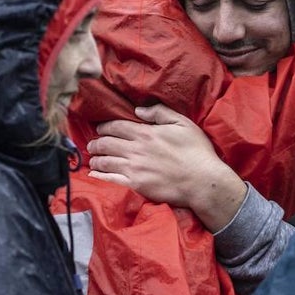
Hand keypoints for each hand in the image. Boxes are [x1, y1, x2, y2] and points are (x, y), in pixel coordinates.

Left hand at [87, 103, 247, 232]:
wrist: (202, 181)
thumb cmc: (196, 151)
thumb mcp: (182, 123)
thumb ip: (160, 112)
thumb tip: (138, 110)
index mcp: (145, 133)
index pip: (116, 126)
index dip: (104, 127)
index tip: (100, 129)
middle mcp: (135, 150)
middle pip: (107, 143)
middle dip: (96, 143)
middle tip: (92, 144)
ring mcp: (134, 168)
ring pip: (105, 161)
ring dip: (95, 158)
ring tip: (92, 158)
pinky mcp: (135, 185)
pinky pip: (111, 179)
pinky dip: (99, 175)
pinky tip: (93, 174)